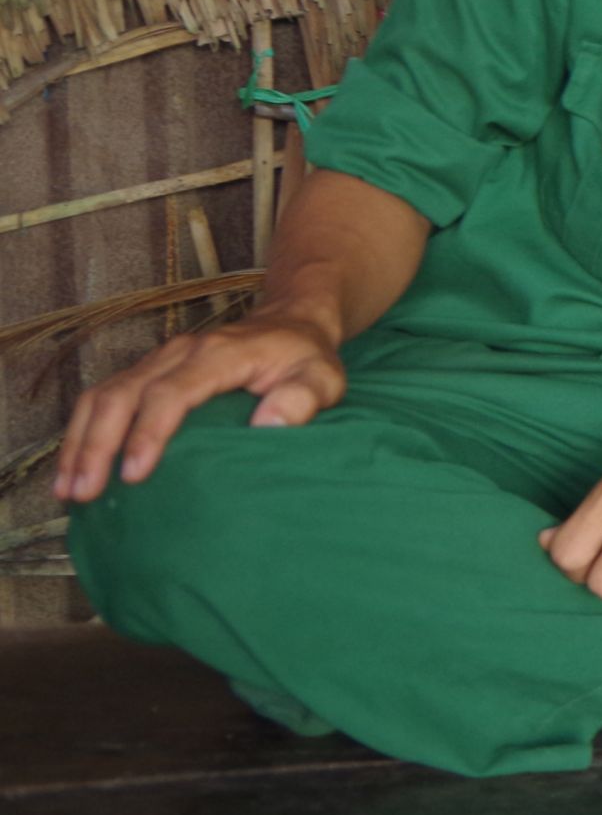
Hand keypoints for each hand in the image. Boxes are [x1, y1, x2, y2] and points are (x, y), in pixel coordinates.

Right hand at [54, 310, 346, 503]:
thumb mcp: (322, 377)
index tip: (134, 475)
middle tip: (83, 493)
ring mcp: (159, 360)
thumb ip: (302, 399)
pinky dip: (84, 431)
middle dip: (97, 445)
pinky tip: (75, 467)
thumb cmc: (306, 357)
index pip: (171, 393)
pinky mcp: (149, 370)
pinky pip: (105, 397)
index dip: (148, 433)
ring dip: (80, 441)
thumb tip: (268, 426)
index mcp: (218, 354)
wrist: (291, 321)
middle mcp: (180, 353)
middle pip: (122, 394)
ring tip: (67, 489)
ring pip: (104, 395)